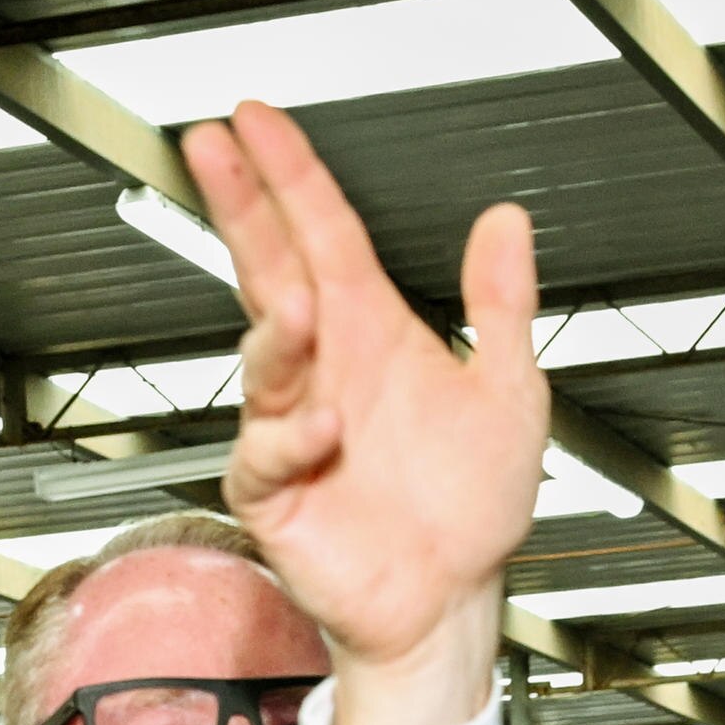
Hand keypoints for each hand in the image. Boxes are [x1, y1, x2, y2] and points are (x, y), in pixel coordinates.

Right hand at [183, 100, 545, 724]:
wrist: (449, 601)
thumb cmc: (469, 509)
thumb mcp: (510, 393)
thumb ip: (503, 306)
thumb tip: (507, 224)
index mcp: (371, 333)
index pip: (323, 234)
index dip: (292, 176)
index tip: (259, 122)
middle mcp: (325, 368)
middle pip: (270, 268)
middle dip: (242, 207)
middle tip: (213, 148)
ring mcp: (294, 425)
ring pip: (264, 356)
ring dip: (276, 325)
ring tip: (296, 302)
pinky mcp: (276, 490)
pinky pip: (266, 452)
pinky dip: (291, 436)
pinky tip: (324, 427)